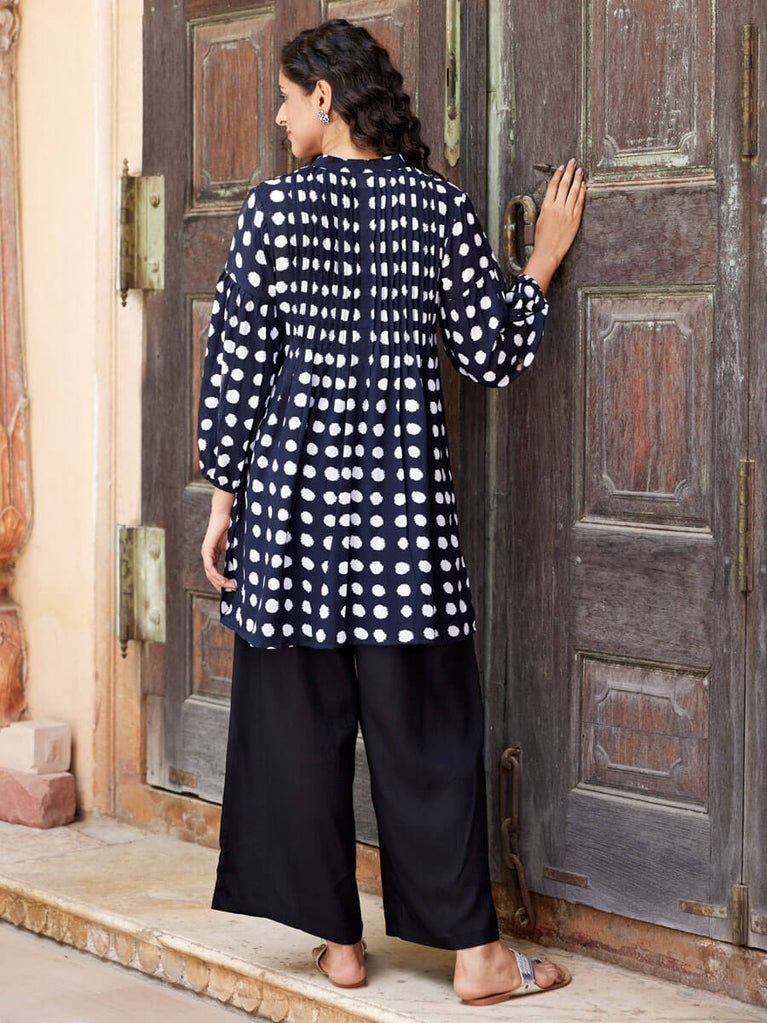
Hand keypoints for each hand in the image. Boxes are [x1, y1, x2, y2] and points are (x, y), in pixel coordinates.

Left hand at [201, 489, 236, 591]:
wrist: (224, 513)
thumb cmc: (230, 525)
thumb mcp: (233, 544)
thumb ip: (235, 554)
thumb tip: (246, 565)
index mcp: (213, 554)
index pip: (215, 573)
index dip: (222, 582)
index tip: (232, 588)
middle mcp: (208, 555)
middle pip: (211, 576)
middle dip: (221, 585)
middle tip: (233, 591)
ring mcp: (206, 553)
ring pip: (210, 574)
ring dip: (220, 582)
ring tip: (231, 586)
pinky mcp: (207, 550)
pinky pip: (210, 567)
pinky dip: (216, 575)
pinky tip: (223, 580)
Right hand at [523, 158, 585, 294]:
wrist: (548, 252)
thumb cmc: (541, 239)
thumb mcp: (539, 220)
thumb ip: (547, 207)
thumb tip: (553, 197)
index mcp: (546, 207)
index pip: (553, 186)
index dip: (558, 175)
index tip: (561, 167)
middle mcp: (557, 207)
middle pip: (564, 185)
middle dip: (569, 171)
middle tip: (573, 162)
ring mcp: (567, 213)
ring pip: (574, 191)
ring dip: (578, 179)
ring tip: (580, 170)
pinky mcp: (575, 219)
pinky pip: (580, 202)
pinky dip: (582, 192)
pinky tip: (584, 185)